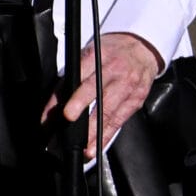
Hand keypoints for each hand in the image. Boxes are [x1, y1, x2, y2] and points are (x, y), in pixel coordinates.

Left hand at [42, 31, 160, 159]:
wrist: (142, 48)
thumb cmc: (112, 51)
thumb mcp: (90, 53)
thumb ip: (72, 76)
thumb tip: (53, 105)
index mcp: (98, 56)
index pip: (82, 74)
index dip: (71, 92)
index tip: (61, 108)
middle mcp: (114, 71)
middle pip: (96, 90)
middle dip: (81, 105)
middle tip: (69, 119)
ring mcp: (127, 86)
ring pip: (109, 111)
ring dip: (94, 131)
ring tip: (83, 147)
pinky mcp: (135, 100)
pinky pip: (119, 121)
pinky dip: (106, 136)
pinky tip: (96, 146)